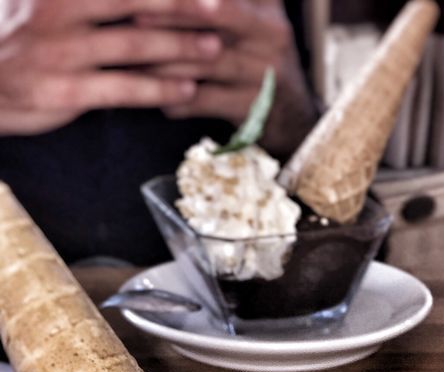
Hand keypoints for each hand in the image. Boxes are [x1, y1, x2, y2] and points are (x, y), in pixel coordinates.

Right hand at [0, 0, 226, 134]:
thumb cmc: (19, 36)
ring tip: (214, 50)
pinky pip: (125, 88)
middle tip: (223, 9)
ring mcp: (67, 50)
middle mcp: (63, 8)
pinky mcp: (70, 90)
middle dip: (184, 6)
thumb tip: (131, 1)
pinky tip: (187, 90)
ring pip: (137, 46)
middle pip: (137, 2)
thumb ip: (92, 0)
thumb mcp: (42, 0)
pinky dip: (159, 89)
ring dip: (181, 48)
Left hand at [137, 0, 317, 156]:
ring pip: (206, 60)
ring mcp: (265, 71)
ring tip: (130, 60)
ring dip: (164, 61)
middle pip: (216, 13)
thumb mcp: (251, 18)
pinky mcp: (255, 107)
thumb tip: (161, 1)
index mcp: (266, 3)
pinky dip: (178, 100)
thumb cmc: (256, 56)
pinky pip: (207, 101)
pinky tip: (156, 98)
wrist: (294, 116)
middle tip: (133, 16)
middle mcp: (272, 31)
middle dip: (170, 13)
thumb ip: (222, 6)